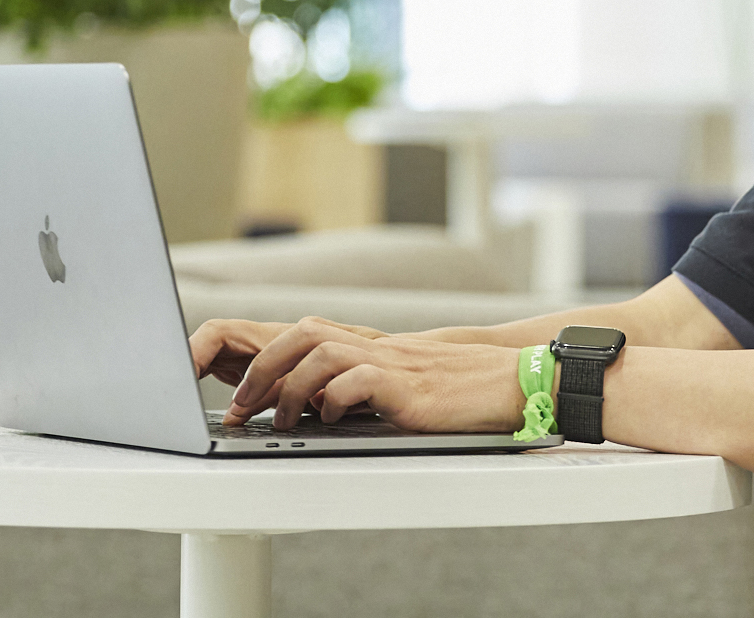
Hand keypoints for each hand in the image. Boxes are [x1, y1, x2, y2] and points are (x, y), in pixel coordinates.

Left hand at [223, 316, 526, 433]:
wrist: (512, 382)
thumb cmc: (460, 391)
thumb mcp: (402, 385)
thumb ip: (364, 389)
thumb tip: (318, 412)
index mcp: (371, 346)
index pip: (304, 332)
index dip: (264, 355)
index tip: (241, 390)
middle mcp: (377, 346)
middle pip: (302, 334)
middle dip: (262, 368)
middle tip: (243, 406)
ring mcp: (393, 362)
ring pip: (321, 352)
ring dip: (289, 388)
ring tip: (281, 421)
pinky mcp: (409, 386)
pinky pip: (359, 380)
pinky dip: (335, 400)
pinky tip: (334, 419)